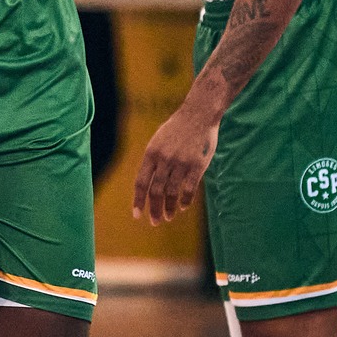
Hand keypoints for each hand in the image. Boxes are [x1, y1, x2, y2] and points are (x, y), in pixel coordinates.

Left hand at [132, 99, 218, 226]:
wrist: (199, 114)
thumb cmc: (177, 129)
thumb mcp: (158, 141)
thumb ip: (152, 162)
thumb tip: (147, 186)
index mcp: (151, 153)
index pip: (141, 183)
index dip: (138, 201)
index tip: (137, 215)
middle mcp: (164, 159)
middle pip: (156, 191)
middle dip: (154, 210)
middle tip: (155, 222)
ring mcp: (181, 162)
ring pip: (172, 193)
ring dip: (170, 208)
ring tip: (169, 217)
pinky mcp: (197, 165)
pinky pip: (189, 188)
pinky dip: (185, 200)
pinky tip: (183, 207)